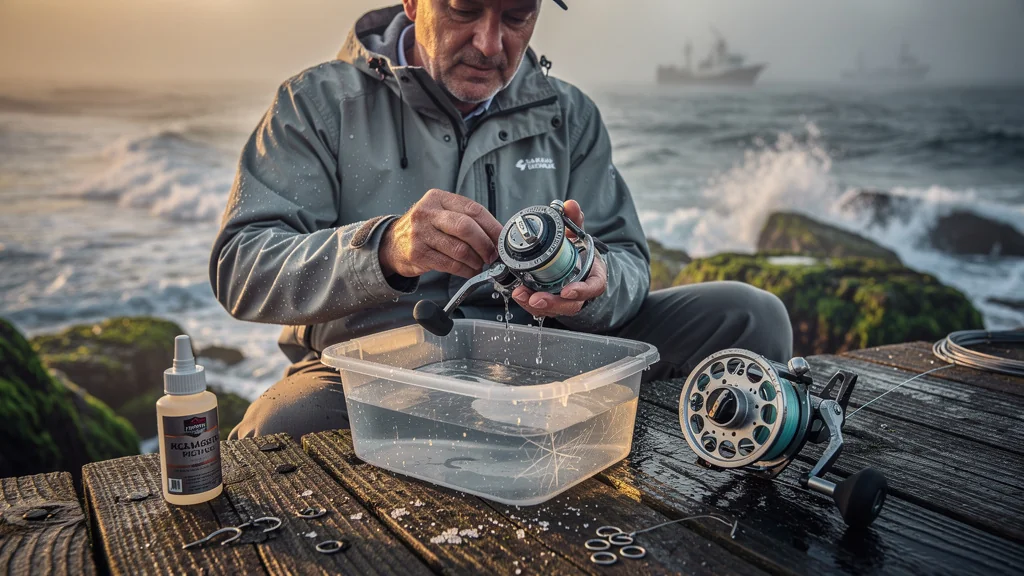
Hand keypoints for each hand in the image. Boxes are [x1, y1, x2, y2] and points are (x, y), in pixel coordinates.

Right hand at [380, 189, 503, 278]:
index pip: (473, 209)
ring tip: (480, 264)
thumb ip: (466, 219)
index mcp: (439, 198)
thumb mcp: (441, 214)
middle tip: (492, 255)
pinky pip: (450, 264)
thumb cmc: (424, 228)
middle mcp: (428, 212)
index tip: (502, 239)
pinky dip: (465, 270)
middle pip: (466, 227)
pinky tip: (469, 270)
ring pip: (459, 249)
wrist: (392, 243)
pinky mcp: (418, 253)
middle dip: (485, 244)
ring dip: (476, 260)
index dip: (492, 226)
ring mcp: (420, 233)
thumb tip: (497, 236)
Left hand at [511, 200, 606, 317]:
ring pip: (553, 309)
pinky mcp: (551, 303)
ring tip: (520, 295)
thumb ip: (575, 219)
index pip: (593, 288)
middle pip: (570, 305)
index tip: (567, 290)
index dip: (581, 291)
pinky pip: (541, 308)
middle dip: (552, 303)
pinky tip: (518, 294)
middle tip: (535, 298)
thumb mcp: (578, 234)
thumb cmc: (579, 252)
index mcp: (593, 277)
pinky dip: (528, 303)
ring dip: (535, 305)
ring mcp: (565, 301)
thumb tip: (570, 205)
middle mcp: (580, 292)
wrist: (576, 265)